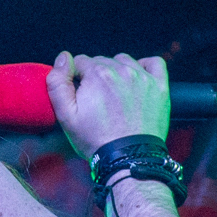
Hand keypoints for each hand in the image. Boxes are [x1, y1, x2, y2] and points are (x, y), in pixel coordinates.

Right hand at [47, 52, 170, 157]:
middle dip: (95, 76)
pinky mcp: (159, 86)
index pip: (80, 62)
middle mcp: (122, 70)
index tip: (79, 95)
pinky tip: (136, 79)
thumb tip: (63, 57)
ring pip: (124, 61)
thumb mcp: (65, 116)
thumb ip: (58, 83)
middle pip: (102, 61)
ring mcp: (143, 77)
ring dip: (116, 71)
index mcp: (98, 75)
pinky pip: (154, 63)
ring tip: (114, 94)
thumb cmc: (96, 140)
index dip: (76, 78)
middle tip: (95, 100)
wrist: (128, 158)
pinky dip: (144, 66)